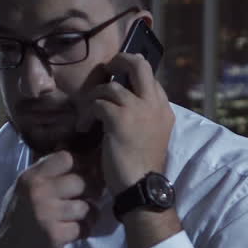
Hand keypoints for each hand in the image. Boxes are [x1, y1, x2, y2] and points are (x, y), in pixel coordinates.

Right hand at [0, 150, 95, 247]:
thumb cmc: (18, 217)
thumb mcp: (24, 189)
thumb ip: (45, 173)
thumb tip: (73, 154)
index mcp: (30, 177)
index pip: (65, 158)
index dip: (79, 166)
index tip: (81, 175)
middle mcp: (38, 192)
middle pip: (81, 182)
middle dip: (88, 192)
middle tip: (86, 198)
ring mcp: (47, 214)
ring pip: (86, 207)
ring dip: (88, 214)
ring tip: (79, 218)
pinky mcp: (55, 234)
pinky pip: (83, 228)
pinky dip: (83, 231)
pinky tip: (74, 232)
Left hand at [77, 51, 174, 193]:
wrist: (142, 186)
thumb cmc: (143, 166)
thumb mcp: (151, 134)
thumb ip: (143, 115)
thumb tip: (123, 100)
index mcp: (164, 109)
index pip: (150, 77)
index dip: (131, 74)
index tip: (117, 81)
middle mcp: (154, 104)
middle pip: (138, 65)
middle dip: (119, 61)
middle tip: (107, 70)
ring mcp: (138, 109)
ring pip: (110, 87)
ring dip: (93, 98)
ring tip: (87, 115)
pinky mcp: (120, 119)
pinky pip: (97, 104)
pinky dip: (87, 114)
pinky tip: (84, 128)